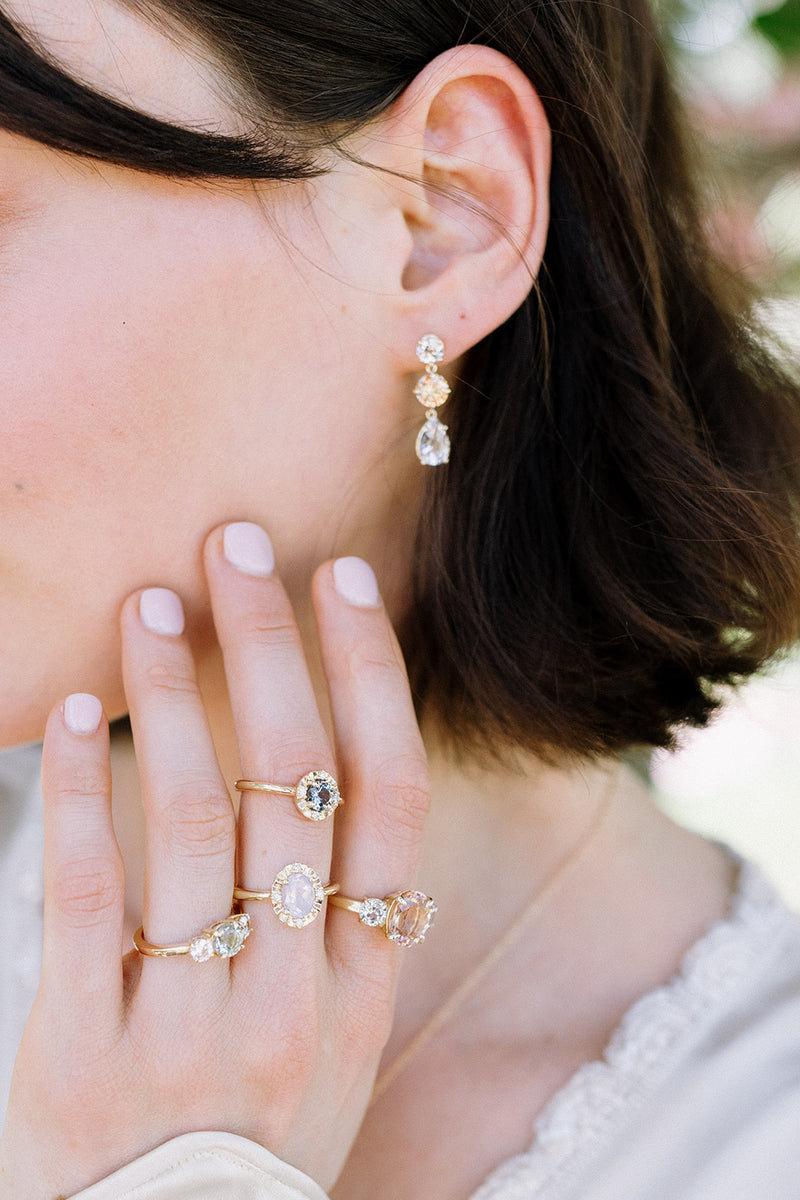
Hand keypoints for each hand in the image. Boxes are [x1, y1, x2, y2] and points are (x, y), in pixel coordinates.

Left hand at [0, 525, 430, 1197]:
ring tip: (147, 604)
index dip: (372, 675)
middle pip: (292, 782)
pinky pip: (85, 899)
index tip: (344, 580)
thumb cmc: (253, 1137)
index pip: (389, 796)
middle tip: (236, 546)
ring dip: (171, 696)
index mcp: (363, 983)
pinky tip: (76, 713)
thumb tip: (316, 773)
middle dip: (267, 647)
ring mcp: (193, 1028)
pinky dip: (79, 793)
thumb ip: (333, 925)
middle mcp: (295, 995)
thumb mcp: (329, 1041)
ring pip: (191, 821)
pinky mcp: (84, 1059)